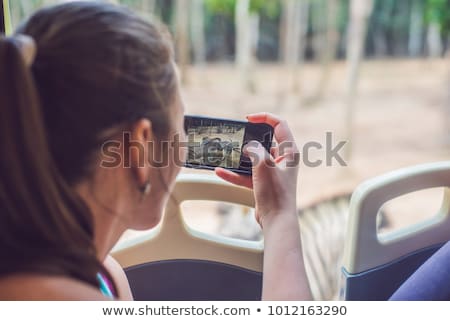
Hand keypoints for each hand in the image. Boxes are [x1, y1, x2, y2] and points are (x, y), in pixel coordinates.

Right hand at [215, 112, 298, 227]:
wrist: (276, 220)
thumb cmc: (276, 193)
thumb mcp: (264, 164)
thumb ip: (255, 150)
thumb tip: (248, 147)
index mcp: (289, 151)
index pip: (280, 125)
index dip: (264, 118)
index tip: (248, 119)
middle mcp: (283, 160)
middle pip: (265, 141)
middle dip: (249, 138)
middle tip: (236, 136)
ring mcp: (273, 172)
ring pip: (254, 159)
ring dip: (240, 157)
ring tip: (226, 153)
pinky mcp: (264, 183)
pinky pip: (248, 174)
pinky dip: (236, 173)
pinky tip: (221, 172)